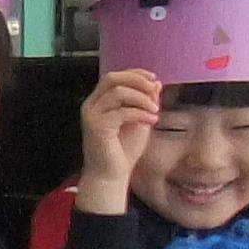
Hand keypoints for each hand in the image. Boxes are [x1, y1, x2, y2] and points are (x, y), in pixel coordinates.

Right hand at [74, 68, 161, 213]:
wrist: (111, 174)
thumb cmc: (124, 149)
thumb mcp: (140, 120)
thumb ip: (146, 102)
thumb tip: (157, 83)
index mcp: (99, 101)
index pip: (115, 77)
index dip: (135, 73)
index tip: (154, 79)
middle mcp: (92, 105)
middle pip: (113, 78)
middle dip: (137, 81)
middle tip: (155, 91)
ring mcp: (92, 115)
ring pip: (118, 92)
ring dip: (142, 99)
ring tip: (155, 111)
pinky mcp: (96, 127)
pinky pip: (122, 112)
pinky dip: (140, 113)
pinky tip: (152, 121)